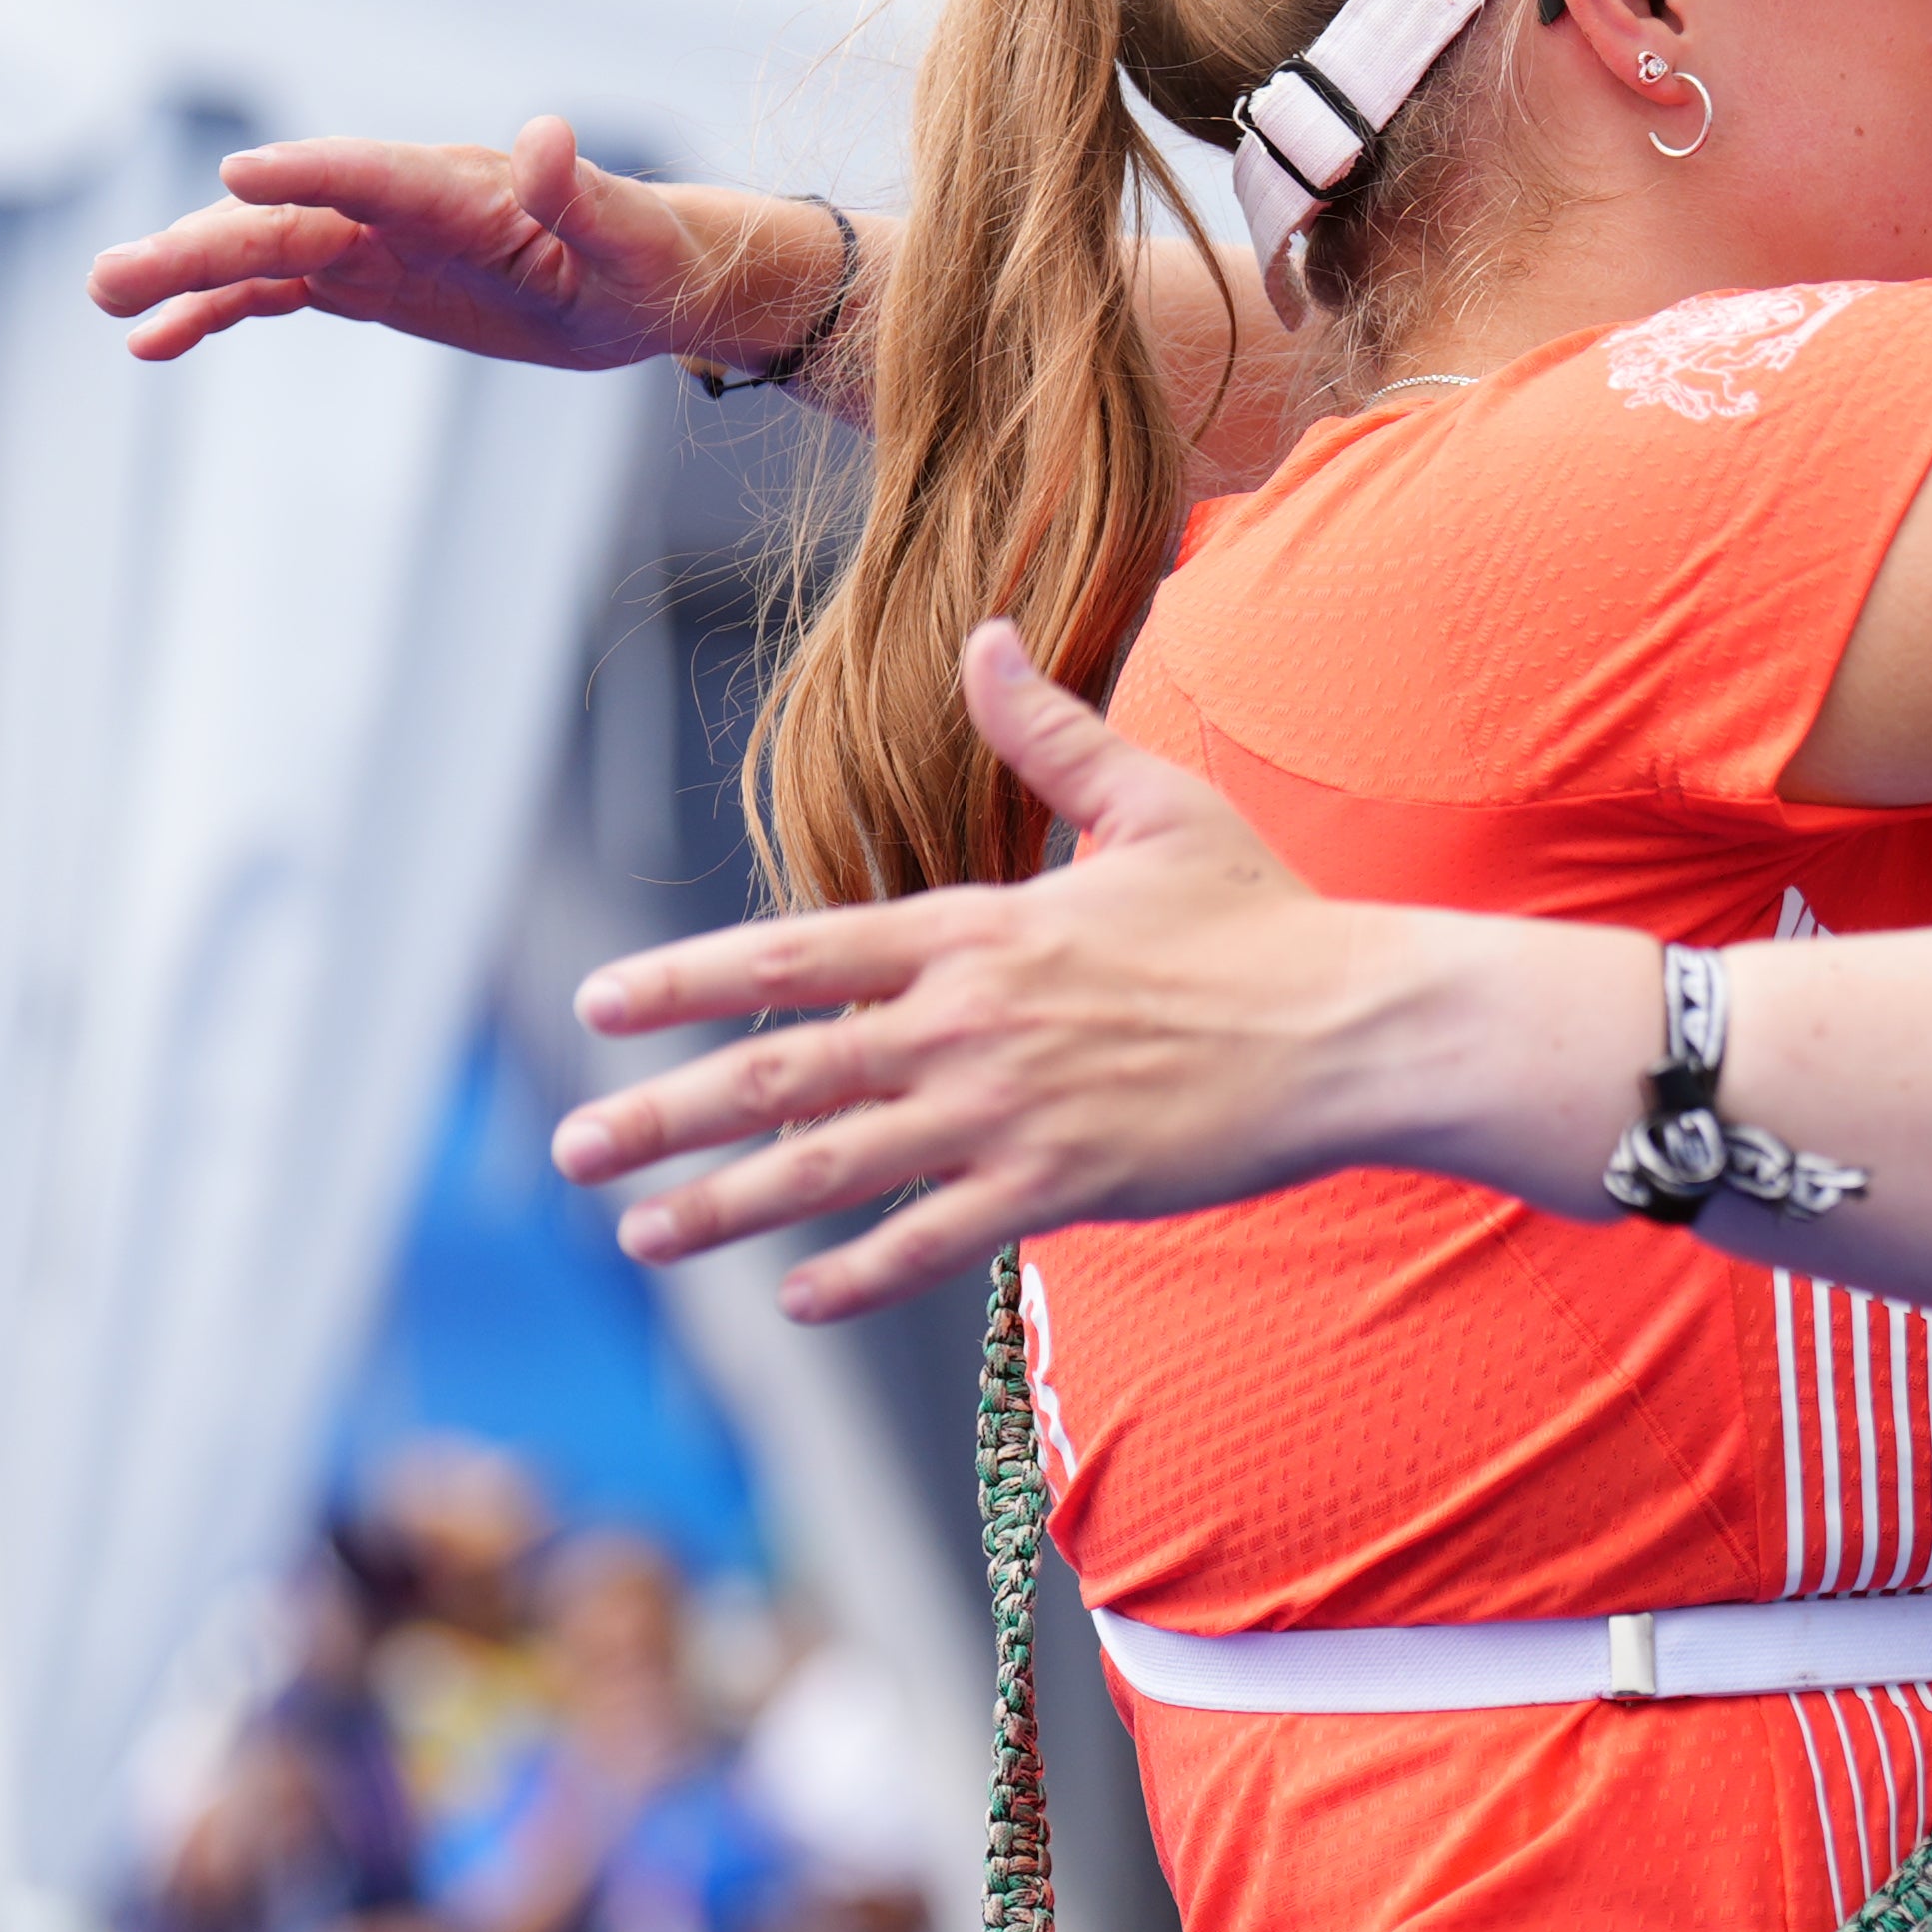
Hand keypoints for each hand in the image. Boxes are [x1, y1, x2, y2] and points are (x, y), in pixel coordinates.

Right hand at [87, 114, 750, 369]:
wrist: (640, 280)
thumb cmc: (643, 254)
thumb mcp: (626, 237)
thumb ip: (580, 193)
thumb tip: (550, 136)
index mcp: (461, 190)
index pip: (374, 174)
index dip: (310, 171)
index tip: (239, 173)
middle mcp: (399, 206)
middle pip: (289, 220)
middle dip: (204, 244)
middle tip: (115, 275)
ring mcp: (372, 242)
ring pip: (263, 254)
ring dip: (185, 276)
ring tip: (108, 299)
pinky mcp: (365, 279)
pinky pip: (276, 292)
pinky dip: (215, 313)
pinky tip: (153, 342)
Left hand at [553, 624, 1456, 1318]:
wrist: (1357, 1027)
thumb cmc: (1263, 917)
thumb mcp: (1156, 805)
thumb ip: (1050, 733)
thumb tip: (983, 637)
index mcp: (980, 928)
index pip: (795, 953)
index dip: (686, 982)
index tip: (597, 1008)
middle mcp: (972, 1023)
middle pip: (784, 1073)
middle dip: (663, 1116)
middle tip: (574, 1149)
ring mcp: (1010, 1113)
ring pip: (831, 1170)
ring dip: (723, 1206)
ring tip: (643, 1233)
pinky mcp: (1060, 1187)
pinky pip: (928, 1242)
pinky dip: (854, 1273)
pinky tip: (795, 1294)